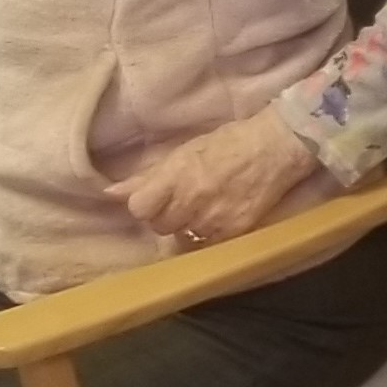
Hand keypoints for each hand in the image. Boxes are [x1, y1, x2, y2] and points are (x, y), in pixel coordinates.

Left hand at [109, 107, 318, 245]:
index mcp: (175, 175)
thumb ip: (147, 176)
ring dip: (188, 226)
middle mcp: (191, 199)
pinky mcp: (234, 230)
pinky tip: (220, 216)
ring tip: (204, 208)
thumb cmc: (229, 143)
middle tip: (183, 202)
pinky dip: (210, 234)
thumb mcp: (183, 153)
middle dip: (166, 215)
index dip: (144, 205)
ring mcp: (213, 218)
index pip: (139, 208)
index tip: (154, 199)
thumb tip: (110, 192)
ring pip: (183, 237)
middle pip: (159, 225)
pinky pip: (208, 243)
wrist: (277, 147)